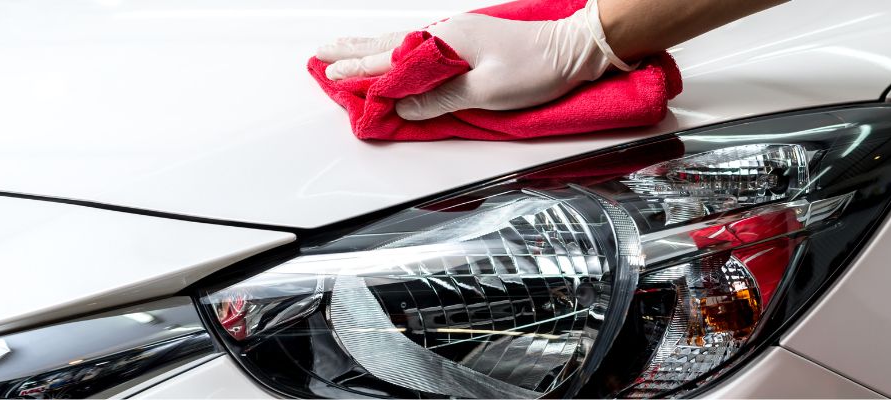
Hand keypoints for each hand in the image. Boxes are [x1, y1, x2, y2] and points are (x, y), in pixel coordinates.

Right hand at [316, 3, 628, 119]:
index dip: (360, 72)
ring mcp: (453, 37)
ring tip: (340, 51)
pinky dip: (392, 51)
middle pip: (386, 45)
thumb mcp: (486, 91)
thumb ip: (440, 99)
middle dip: (351, 52)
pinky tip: (387, 55)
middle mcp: (445, 34)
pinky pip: (416, 48)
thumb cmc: (536, 68)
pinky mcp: (464, 44)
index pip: (391, 60)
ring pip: (398, 44)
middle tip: (319, 57)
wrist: (571, 50)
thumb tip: (403, 106)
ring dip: (367, 48)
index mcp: (445, 42)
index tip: (331, 78)